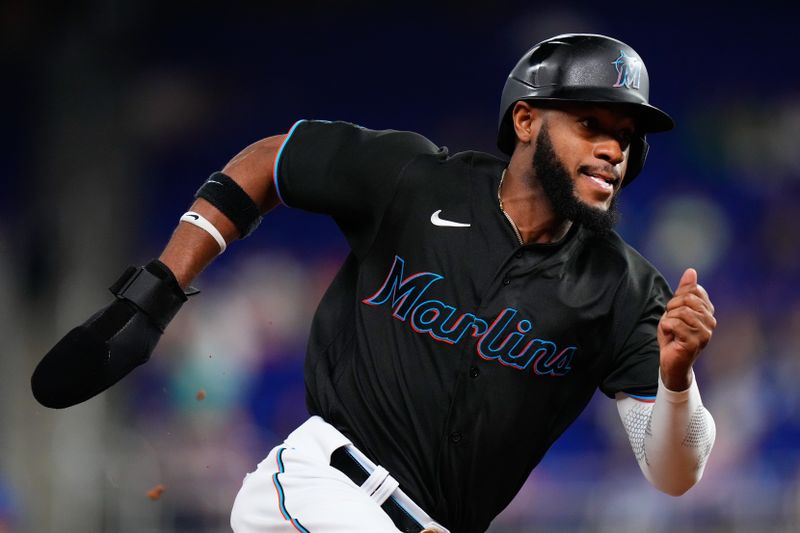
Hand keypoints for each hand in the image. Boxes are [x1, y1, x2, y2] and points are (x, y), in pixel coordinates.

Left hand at [658, 268, 715, 390]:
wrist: (671, 362)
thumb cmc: (674, 336)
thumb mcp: (676, 310)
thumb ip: (684, 291)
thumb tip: (691, 271)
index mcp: (708, 311)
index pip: (693, 290)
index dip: (678, 298)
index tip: (676, 312)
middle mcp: (711, 321)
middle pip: (686, 299)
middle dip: (672, 309)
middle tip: (672, 323)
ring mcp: (705, 332)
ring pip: (679, 312)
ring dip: (668, 320)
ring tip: (671, 332)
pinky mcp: (695, 342)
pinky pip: (673, 324)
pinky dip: (665, 329)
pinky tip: (670, 338)